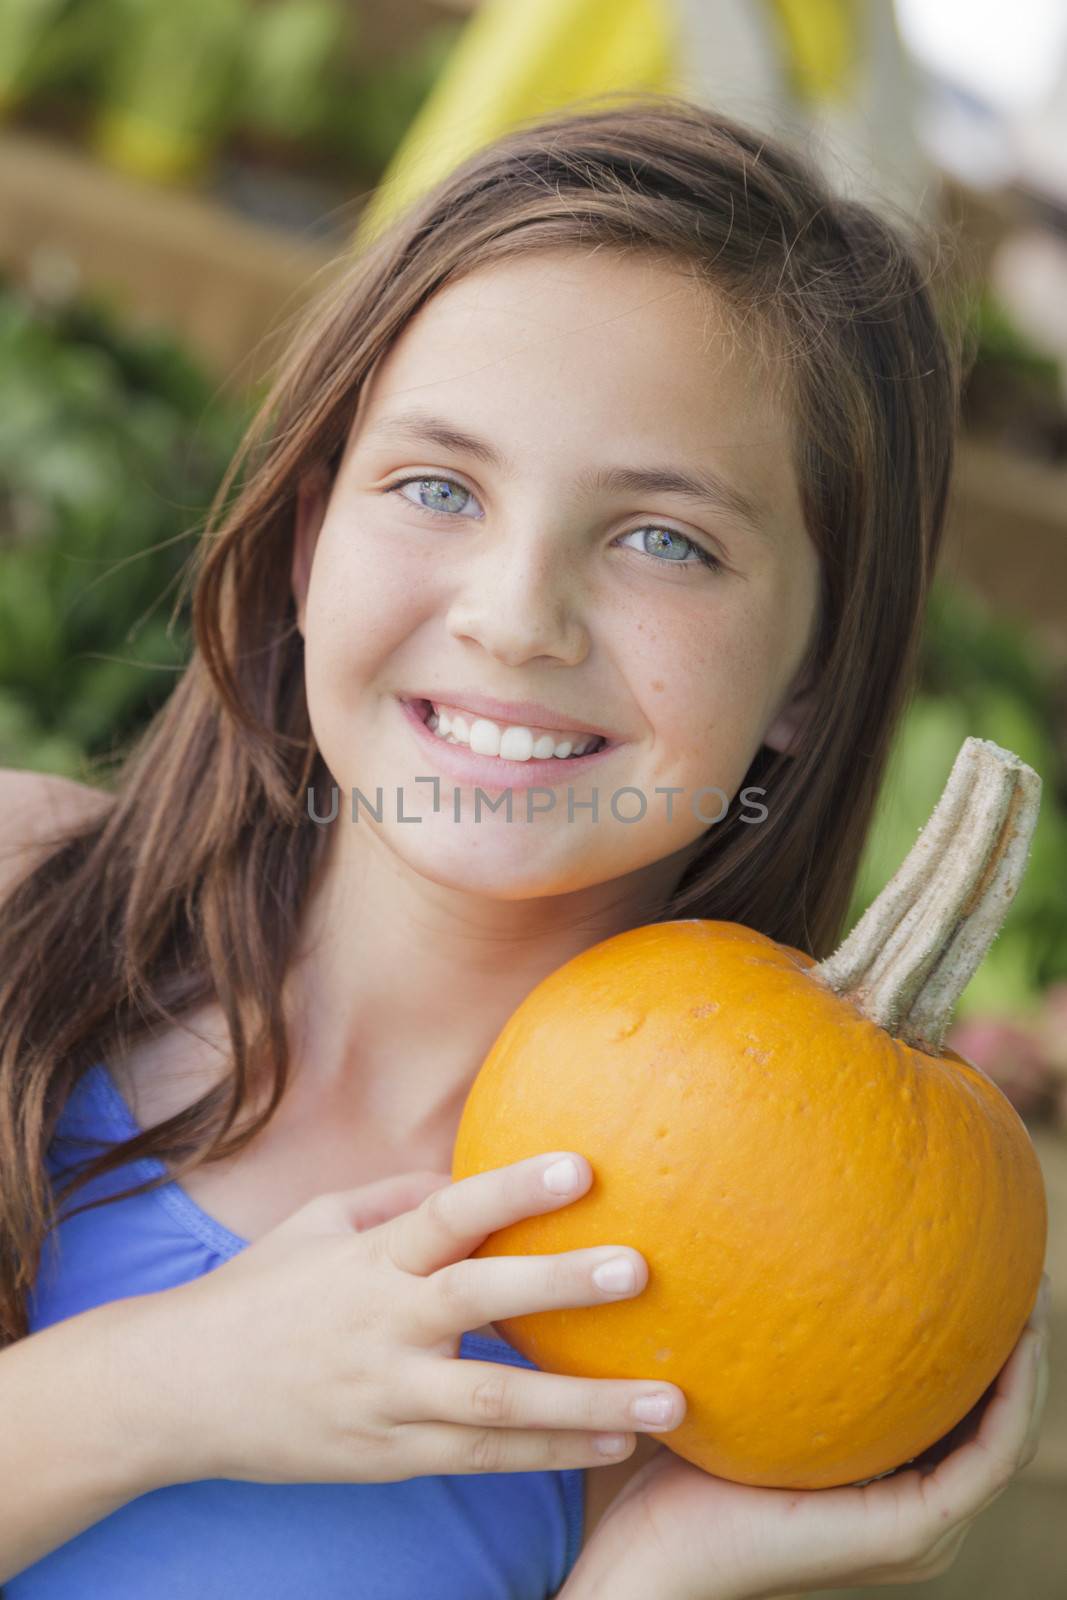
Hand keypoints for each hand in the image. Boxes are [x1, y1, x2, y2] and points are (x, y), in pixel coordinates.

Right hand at [135, 1153, 685, 1488]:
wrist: (180, 1392)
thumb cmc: (259, 1292)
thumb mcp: (317, 1223)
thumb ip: (397, 1198)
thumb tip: (468, 1175)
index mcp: (369, 1258)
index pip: (449, 1213)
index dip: (513, 1187)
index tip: (581, 1167)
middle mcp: (383, 1326)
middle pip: (481, 1301)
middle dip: (562, 1286)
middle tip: (641, 1270)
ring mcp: (389, 1398)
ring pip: (498, 1404)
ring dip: (588, 1405)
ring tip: (668, 1403)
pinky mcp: (392, 1455)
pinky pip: (483, 1458)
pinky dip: (551, 1452)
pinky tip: (614, 1445)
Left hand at [571, 1272, 1051, 1599]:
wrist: (649, 1552)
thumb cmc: (669, 1462)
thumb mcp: (732, 1381)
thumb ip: (757, 1330)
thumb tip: (755, 1226)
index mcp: (883, 1483)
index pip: (958, 1414)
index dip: (986, 1348)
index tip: (988, 1270)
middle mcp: (913, 1509)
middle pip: (998, 1421)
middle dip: (1022, 1347)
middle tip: (1024, 1268)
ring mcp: (917, 1526)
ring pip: (1008, 1436)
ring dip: (1031, 1366)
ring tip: (1032, 1293)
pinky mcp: (909, 1529)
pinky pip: (988, 1458)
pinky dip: (1013, 1400)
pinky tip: (1013, 1339)